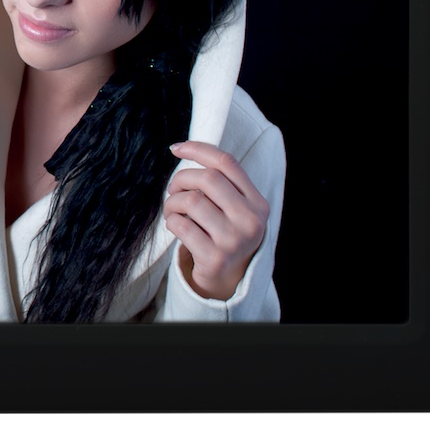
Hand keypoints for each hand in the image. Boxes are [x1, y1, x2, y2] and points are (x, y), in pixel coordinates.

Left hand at [163, 141, 270, 300]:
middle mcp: (250, 220)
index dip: (198, 150)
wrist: (230, 281)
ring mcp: (234, 240)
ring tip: (172, 209)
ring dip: (172, 202)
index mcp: (257, 202)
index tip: (176, 148)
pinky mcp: (215, 258)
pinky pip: (182, 226)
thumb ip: (221, 183)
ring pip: (191, 201)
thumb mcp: (235, 209)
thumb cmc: (225, 235)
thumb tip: (183, 149)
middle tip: (173, 189)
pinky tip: (175, 225)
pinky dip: (171, 221)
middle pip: (208, 178)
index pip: (227, 163)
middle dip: (181, 179)